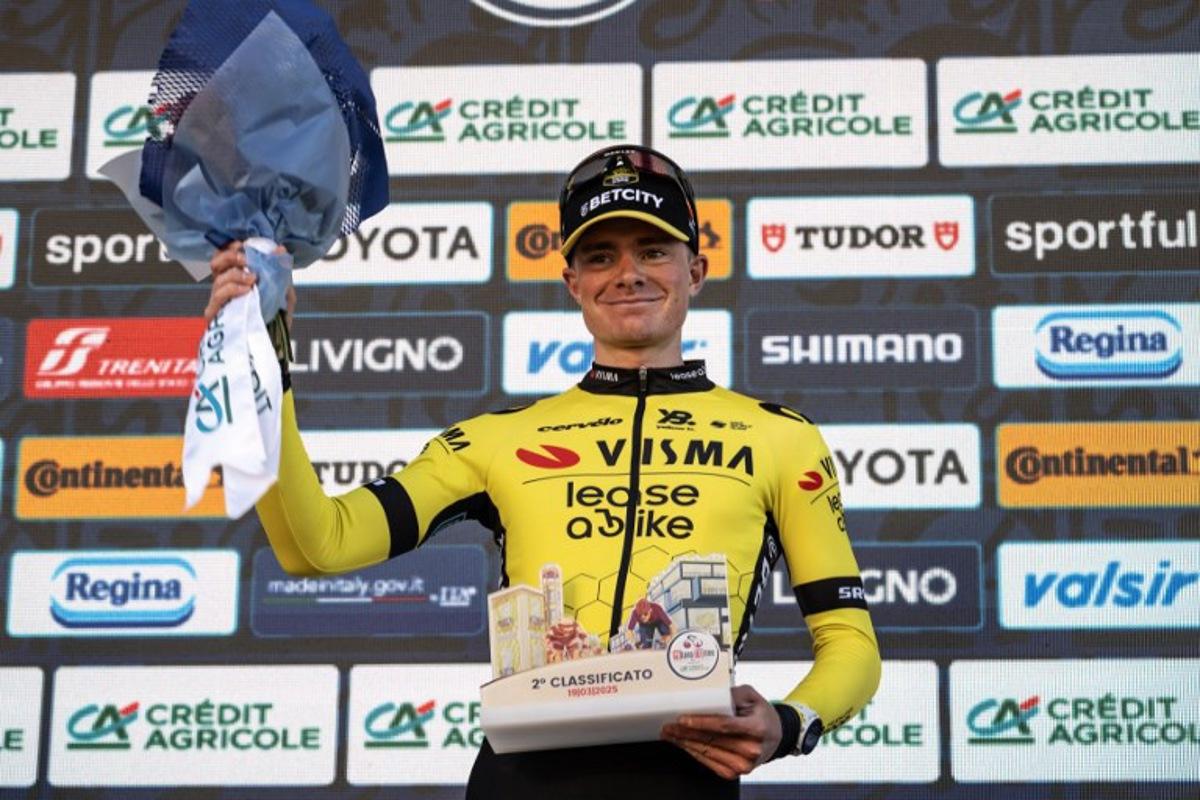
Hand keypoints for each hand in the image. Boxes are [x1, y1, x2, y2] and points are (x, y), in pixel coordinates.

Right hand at [204, 241, 294, 324]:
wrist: (274, 344)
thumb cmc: (277, 319)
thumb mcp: (283, 292)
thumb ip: (281, 271)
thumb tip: (280, 249)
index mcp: (236, 279)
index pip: (225, 257)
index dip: (230, 247)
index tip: (244, 244)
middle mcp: (224, 287)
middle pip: (216, 263)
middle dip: (231, 256)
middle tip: (248, 260)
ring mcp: (218, 301)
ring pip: (218, 278)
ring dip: (237, 274)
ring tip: (253, 279)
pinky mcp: (215, 315)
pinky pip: (219, 296)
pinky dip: (233, 288)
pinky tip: (247, 290)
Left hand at [660, 684, 782, 779]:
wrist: (776, 736)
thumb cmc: (762, 715)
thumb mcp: (752, 696)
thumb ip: (732, 693)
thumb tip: (711, 694)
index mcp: (757, 728)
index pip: (724, 726)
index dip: (701, 723)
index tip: (683, 719)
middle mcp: (751, 749)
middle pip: (712, 740)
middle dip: (686, 733)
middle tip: (669, 726)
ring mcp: (744, 764)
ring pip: (708, 753)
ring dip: (686, 744)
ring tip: (671, 735)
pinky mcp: (736, 772)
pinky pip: (710, 763)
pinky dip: (695, 753)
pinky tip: (684, 745)